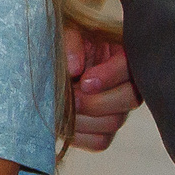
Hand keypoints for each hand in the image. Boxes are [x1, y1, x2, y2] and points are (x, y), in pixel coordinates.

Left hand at [62, 27, 137, 150]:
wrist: (43, 67)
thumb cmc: (60, 45)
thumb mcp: (66, 33)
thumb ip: (71, 43)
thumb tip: (75, 68)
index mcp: (122, 55)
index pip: (130, 67)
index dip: (109, 77)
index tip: (84, 81)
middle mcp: (127, 84)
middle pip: (130, 99)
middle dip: (97, 102)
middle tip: (72, 98)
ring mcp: (117, 109)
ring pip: (114, 122)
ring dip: (85, 119)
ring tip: (63, 109)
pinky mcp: (103, 129)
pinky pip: (100, 141)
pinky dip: (80, 136)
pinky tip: (64, 124)